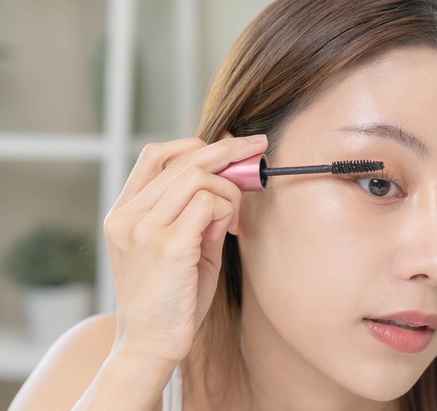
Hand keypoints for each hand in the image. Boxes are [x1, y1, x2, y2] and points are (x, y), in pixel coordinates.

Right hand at [103, 135, 266, 363]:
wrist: (150, 345)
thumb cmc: (170, 299)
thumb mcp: (179, 248)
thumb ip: (198, 214)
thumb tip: (230, 181)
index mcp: (124, 213)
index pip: (156, 155)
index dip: (195, 144)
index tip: (230, 146)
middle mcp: (128, 216)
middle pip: (183, 159)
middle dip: (229, 150)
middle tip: (258, 146)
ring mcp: (145, 229)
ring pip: (199, 177)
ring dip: (229, 190)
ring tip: (234, 215)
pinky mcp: (168, 245)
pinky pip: (209, 204)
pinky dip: (227, 210)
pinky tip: (227, 230)